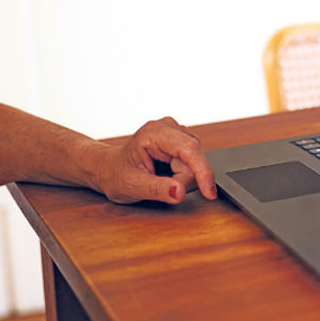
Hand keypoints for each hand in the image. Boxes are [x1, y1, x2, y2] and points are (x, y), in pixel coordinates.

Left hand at [95, 117, 216, 204]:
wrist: (111, 169)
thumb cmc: (117, 175)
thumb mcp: (133, 186)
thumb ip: (157, 190)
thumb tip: (179, 192)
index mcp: (154, 133)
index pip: (189, 150)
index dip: (203, 172)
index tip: (209, 193)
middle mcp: (168, 127)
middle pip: (194, 158)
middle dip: (183, 179)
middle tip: (160, 186)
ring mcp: (177, 132)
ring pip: (196, 161)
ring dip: (183, 177)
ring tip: (160, 178)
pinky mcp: (182, 140)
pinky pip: (194, 162)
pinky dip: (184, 174)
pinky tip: (167, 174)